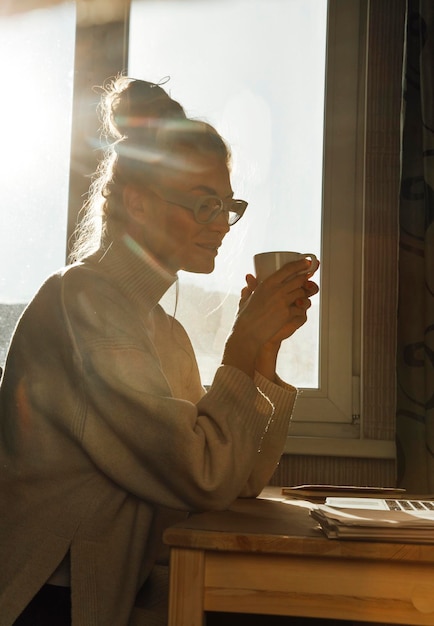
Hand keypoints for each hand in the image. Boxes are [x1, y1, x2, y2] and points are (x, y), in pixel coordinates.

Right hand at [222, 258, 318, 377]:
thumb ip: (249, 288)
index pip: (288, 268)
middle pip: (299, 279)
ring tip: (303, 296)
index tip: (308, 262)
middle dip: (307, 278)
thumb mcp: (245, 299)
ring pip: (302, 293)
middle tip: (310, 278)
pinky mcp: (287, 313)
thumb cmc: (245, 318)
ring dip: (305, 294)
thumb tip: (249, 277)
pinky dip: (301, 308)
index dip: (301, 264)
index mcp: (267, 283)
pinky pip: (301, 308)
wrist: (248, 334)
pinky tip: (298, 310)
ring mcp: (283, 301)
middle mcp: (277, 290)